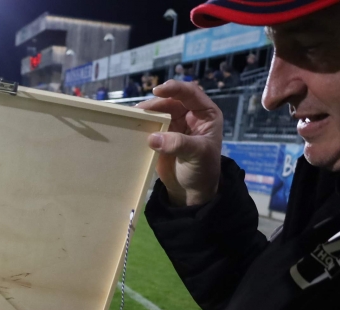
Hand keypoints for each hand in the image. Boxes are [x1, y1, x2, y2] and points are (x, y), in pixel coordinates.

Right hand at [137, 80, 222, 206]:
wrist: (191, 191)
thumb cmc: (203, 170)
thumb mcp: (197, 155)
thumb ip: (178, 144)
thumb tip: (153, 138)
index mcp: (205, 114)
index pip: (190, 93)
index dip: (175, 89)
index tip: (157, 91)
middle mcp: (190, 115)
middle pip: (171, 100)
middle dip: (156, 103)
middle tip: (140, 110)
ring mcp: (175, 125)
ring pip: (159, 111)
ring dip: (147, 113)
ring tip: (134, 117)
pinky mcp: (162, 136)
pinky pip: (151, 125)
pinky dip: (142, 124)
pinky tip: (133, 125)